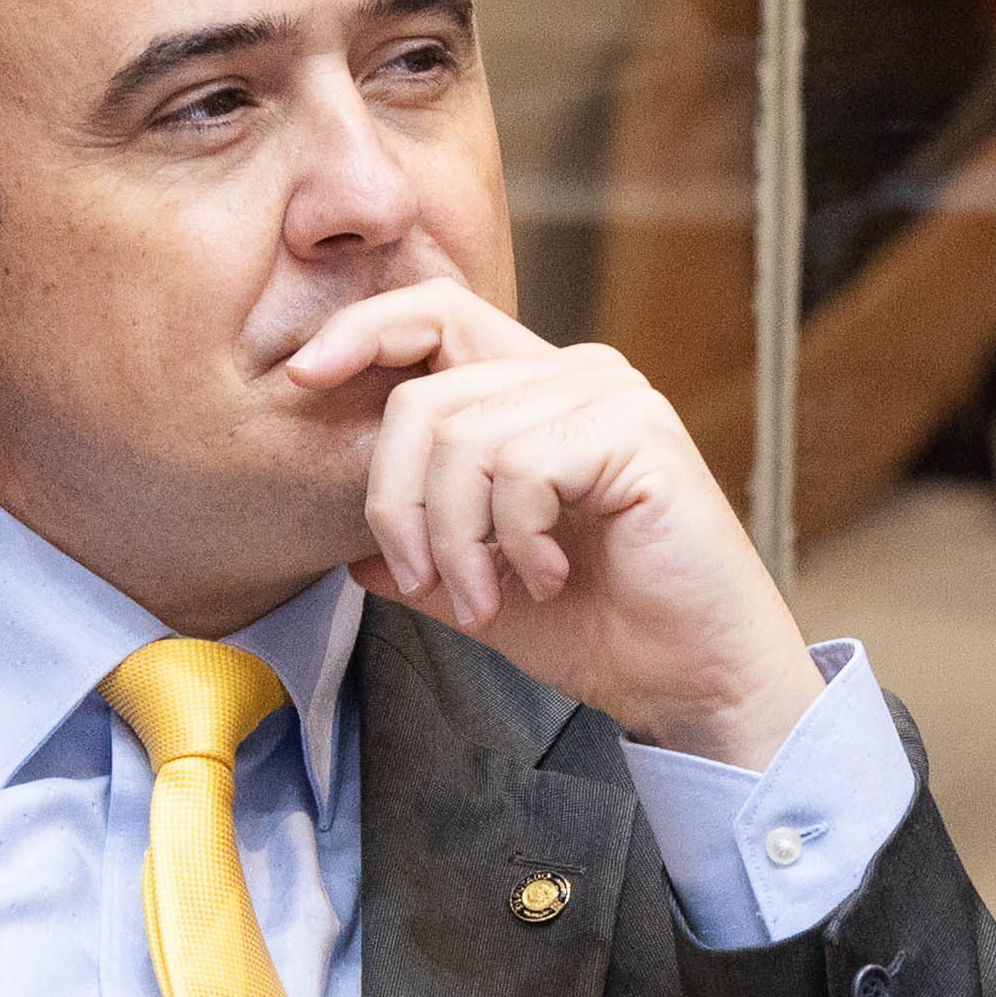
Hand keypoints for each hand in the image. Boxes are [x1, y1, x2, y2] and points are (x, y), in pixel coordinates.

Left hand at [286, 279, 823, 762]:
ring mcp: (614, 398)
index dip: (362, 332)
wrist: (694, 681)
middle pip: (425, 395)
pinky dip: (516, 539)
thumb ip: (420, 555)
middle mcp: (580, 375)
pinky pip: (522, 468)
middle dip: (396, 501)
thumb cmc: (606, 631)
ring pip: (465, 441)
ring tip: (489, 596)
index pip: (437, 315)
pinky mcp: (640, 435)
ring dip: (458, 540)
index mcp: (541, 392)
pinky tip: (548, 576)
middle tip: (424, 581)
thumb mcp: (481, 589)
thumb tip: (344, 548)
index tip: (301, 380)